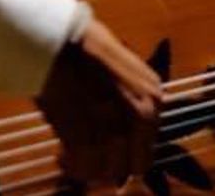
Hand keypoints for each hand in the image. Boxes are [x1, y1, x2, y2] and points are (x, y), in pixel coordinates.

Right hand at [34, 18, 162, 186]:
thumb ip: (132, 102)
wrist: (60, 42)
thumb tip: (123, 132)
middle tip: (91, 158)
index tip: (111, 153)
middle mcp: (142, 116)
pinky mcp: (89, 137)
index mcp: (153, 96)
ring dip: (90, 167)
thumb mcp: (126, 72)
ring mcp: (117, 128)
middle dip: (112, 165)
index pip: (149, 146)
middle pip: (134, 166)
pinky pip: (84, 169)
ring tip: (73, 154)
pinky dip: (72, 166)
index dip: (127, 153)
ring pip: (109, 172)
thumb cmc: (85, 49)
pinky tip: (62, 153)